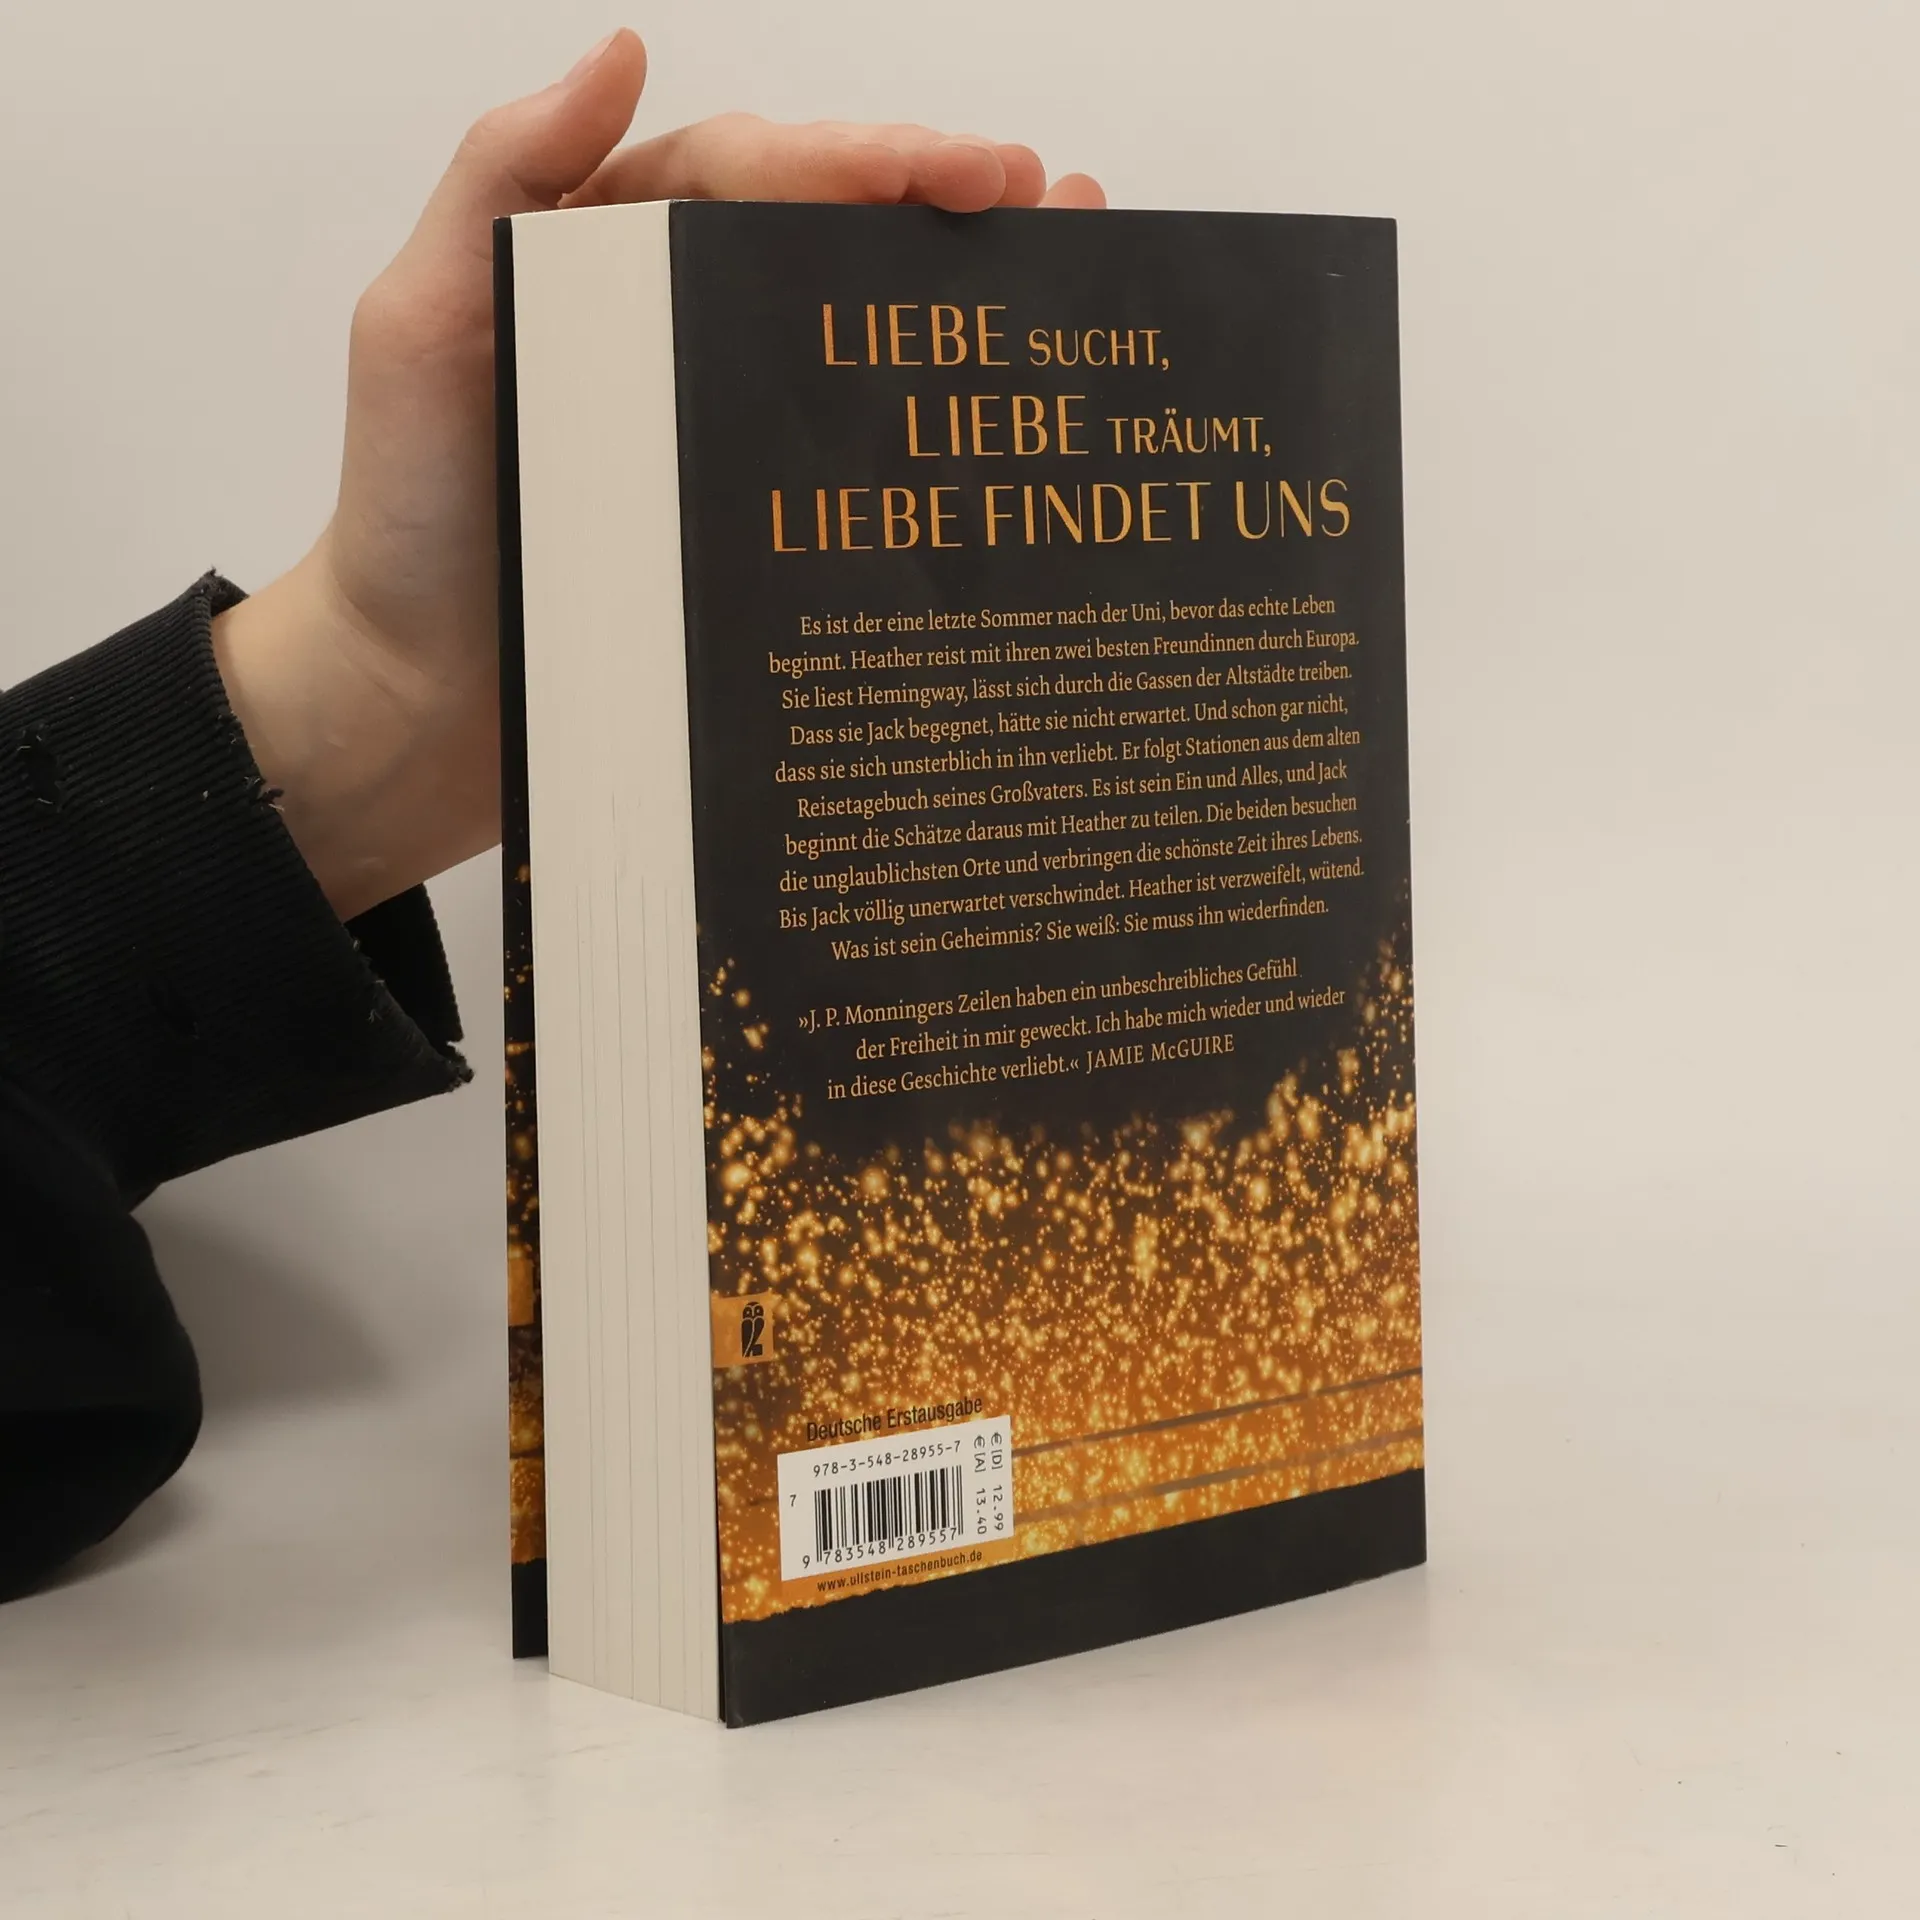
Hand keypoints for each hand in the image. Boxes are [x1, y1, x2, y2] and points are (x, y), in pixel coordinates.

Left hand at [211, 29, 1105, 920]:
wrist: (417, 703)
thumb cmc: (410, 521)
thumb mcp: (422, 327)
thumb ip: (501, 184)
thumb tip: (617, 52)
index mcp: (606, 260)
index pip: (751, 174)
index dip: (862, 156)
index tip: (967, 167)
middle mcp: (674, 330)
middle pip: (820, 236)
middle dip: (935, 201)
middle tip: (1044, 197)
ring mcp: (717, 428)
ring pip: (847, 332)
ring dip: (955, 284)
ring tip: (1068, 251)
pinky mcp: (747, 523)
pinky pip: (842, 454)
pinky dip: (921, 416)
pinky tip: (1000, 393)